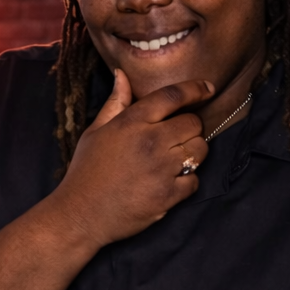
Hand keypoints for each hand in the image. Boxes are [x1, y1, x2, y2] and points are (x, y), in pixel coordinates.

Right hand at [49, 70, 210, 248]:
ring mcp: (161, 169)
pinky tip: (171, 181)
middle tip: (176, 136)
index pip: (173, 96)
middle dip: (190, 127)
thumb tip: (122, 75)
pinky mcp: (168, 195)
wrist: (81, 214)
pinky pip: (195, 180)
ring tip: (176, 158)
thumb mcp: (95, 131)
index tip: (208, 88)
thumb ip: (115, 103)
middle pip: (193, 123)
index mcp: (132, 122)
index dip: (195, 89)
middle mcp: (150, 142)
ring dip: (193, 152)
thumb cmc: (86, 171)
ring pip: (200, 150)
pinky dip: (187, 181)